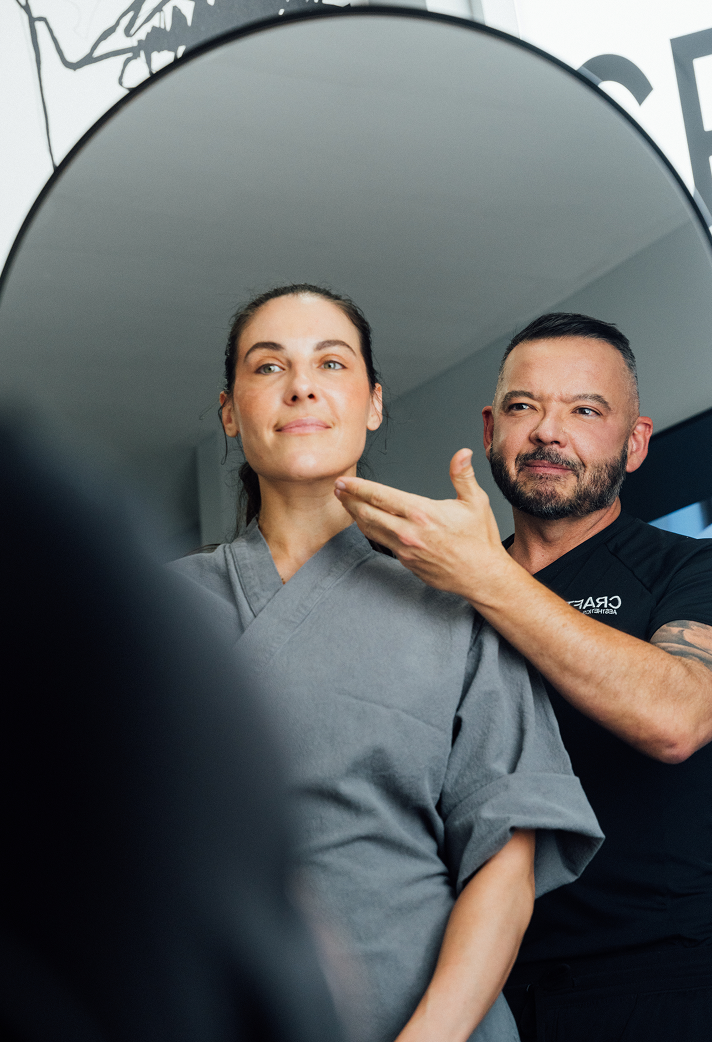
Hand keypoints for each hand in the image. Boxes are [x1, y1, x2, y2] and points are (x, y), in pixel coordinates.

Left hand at [334, 449, 514, 602]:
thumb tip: (462, 453)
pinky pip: (382, 543)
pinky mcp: (406, 562)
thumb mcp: (475, 502)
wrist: (482, 576)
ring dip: (355, 515)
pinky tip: (367, 523)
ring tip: (346, 503)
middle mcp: (408, 532)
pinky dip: (370, 530)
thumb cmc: (479, 540)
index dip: (358, 488)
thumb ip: (463, 475)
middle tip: (338, 489)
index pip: (380, 496)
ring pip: (371, 530)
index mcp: (422, 513)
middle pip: (368, 513)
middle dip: (350, 499)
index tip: (345, 481)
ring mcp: (405, 550)